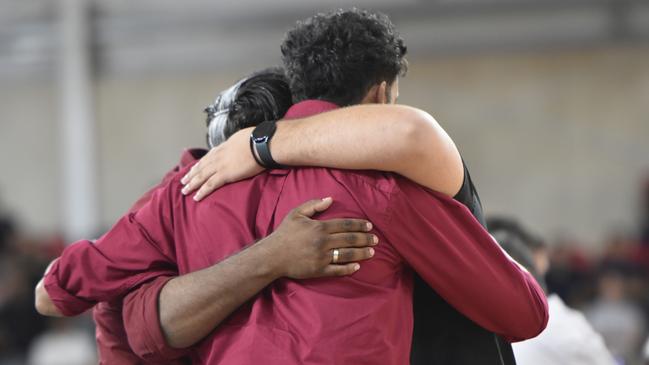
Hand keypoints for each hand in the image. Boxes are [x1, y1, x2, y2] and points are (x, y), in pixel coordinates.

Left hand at [181, 127, 262, 200]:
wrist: (260, 143)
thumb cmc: (257, 139)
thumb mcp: (243, 138)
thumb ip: (238, 144)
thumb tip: (240, 145)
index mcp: (223, 147)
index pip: (208, 156)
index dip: (200, 163)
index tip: (194, 168)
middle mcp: (218, 156)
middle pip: (201, 166)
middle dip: (191, 174)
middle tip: (183, 180)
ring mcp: (220, 165)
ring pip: (201, 176)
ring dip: (192, 184)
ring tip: (184, 190)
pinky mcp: (225, 174)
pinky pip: (210, 185)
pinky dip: (202, 191)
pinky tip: (196, 197)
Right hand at [263, 197, 377, 278]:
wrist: (272, 256)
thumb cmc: (284, 233)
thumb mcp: (297, 214)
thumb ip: (314, 205)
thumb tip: (330, 199)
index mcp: (320, 227)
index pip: (345, 225)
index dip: (359, 225)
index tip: (369, 226)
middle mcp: (323, 242)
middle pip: (350, 240)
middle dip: (365, 239)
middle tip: (375, 239)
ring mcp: (321, 257)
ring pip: (347, 254)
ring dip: (361, 253)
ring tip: (372, 252)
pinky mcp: (318, 270)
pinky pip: (337, 270)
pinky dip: (348, 268)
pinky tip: (357, 266)